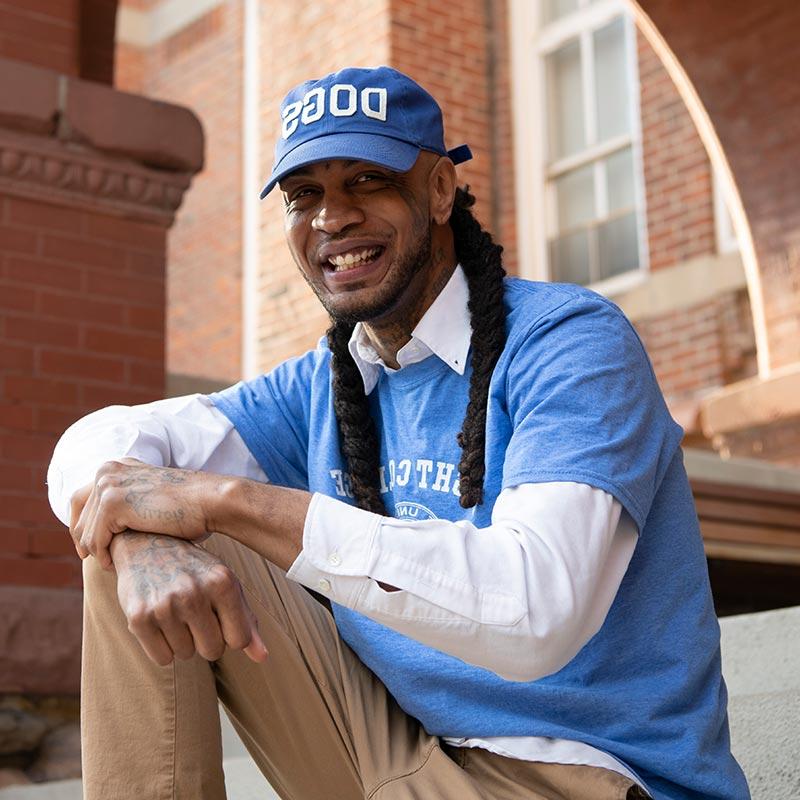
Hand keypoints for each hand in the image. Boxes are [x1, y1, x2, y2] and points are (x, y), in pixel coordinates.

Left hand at [70, 459, 223, 568]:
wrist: (209, 501)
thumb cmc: (189, 507)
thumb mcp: (150, 499)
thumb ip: (129, 504)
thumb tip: (111, 527)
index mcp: (117, 466)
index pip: (80, 499)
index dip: (81, 526)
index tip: (88, 548)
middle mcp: (108, 471)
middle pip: (78, 515)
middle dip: (85, 541)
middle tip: (97, 560)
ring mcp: (108, 485)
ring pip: (85, 531)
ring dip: (96, 552)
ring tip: (112, 564)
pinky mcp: (113, 504)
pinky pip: (95, 540)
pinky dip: (103, 556)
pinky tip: (115, 564)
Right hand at [112, 532, 267, 665]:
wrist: (146, 545)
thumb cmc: (195, 570)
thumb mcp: (226, 584)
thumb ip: (246, 621)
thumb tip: (262, 657)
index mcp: (222, 581)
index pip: (239, 640)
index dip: (230, 635)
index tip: (220, 618)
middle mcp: (194, 591)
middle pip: (212, 651)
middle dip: (206, 639)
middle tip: (194, 614)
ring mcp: (165, 605)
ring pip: (186, 654)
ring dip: (182, 641)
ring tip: (175, 612)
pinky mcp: (139, 617)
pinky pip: (162, 659)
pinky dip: (162, 647)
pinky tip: (158, 620)